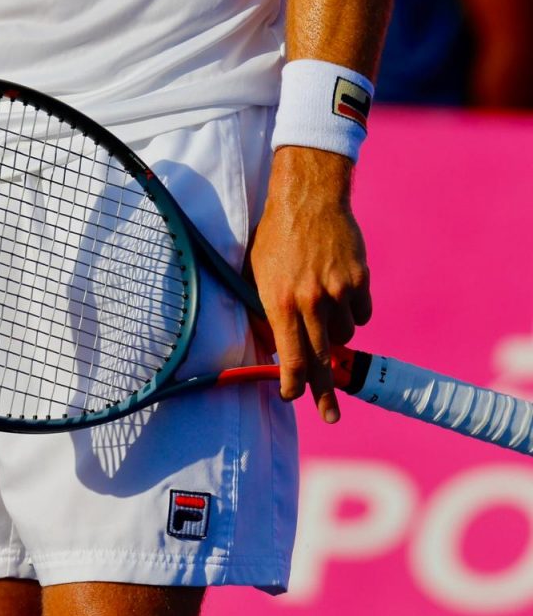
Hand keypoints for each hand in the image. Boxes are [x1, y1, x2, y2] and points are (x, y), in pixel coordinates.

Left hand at [249, 146, 372, 422]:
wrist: (308, 199)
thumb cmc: (274, 238)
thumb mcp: (255, 275)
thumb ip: (263, 311)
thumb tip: (270, 347)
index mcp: (280, 302)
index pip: (291, 357)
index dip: (292, 383)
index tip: (292, 397)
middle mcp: (311, 301)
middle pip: (323, 360)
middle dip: (325, 392)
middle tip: (330, 416)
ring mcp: (338, 291)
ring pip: (343, 336)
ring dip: (334, 336)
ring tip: (321, 311)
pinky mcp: (360, 280)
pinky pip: (360, 315)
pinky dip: (351, 314)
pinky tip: (338, 294)